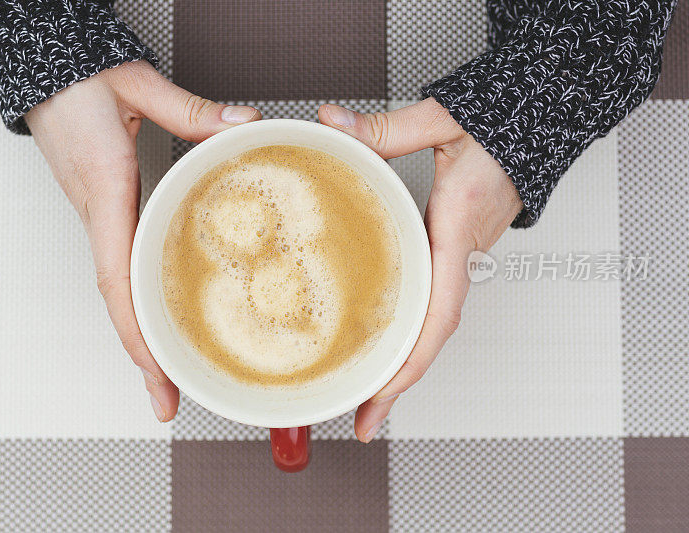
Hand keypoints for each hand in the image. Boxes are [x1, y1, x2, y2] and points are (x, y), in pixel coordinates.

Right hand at [26, 61, 260, 422]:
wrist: (44, 67)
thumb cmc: (81, 81)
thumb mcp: (137, 86)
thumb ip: (192, 111)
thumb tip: (242, 127)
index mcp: (105, 193)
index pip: (116, 277)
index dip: (136, 330)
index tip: (158, 369)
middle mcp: (99, 217)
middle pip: (118, 302)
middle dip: (141, 357)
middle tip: (169, 402)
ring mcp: (100, 219)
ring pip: (118, 293)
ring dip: (141, 339)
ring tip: (169, 380)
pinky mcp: (107, 212)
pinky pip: (122, 270)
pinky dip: (138, 306)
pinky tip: (161, 323)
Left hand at [319, 99, 522, 441]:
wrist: (540, 123)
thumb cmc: (501, 125)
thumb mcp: (439, 122)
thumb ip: (383, 128)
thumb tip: (330, 124)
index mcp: (459, 232)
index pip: (438, 314)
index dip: (409, 364)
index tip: (379, 399)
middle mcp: (462, 257)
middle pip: (432, 338)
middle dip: (398, 384)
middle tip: (360, 421)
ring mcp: (459, 259)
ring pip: (431, 327)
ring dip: (402, 366)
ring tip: (365, 397)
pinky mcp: (452, 252)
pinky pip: (431, 304)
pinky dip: (409, 334)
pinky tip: (382, 344)